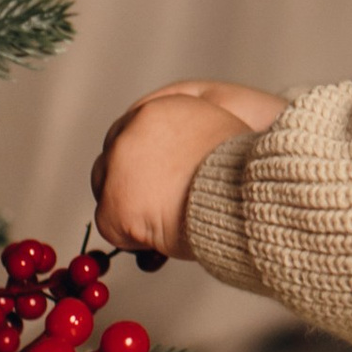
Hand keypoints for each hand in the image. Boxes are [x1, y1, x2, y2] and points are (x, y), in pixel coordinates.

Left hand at [91, 77, 287, 258]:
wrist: (245, 195)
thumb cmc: (242, 171)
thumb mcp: (214, 131)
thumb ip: (185, 136)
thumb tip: (173, 161)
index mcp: (156, 110)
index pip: (129, 130)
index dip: (141, 159)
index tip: (152, 179)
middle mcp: (130, 131)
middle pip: (111, 157)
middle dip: (128, 182)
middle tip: (153, 205)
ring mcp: (118, 168)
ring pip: (106, 189)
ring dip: (128, 207)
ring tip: (159, 222)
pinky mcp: (114, 205)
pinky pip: (110, 225)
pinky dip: (130, 237)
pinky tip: (156, 240)